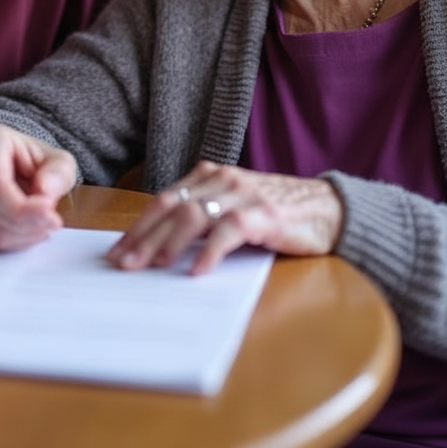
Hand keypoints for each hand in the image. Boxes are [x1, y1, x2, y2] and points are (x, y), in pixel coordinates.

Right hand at [0, 124, 77, 250]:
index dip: (19, 205)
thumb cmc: (36, 161)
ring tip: (45, 225)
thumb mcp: (59, 160)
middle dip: (24, 222)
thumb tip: (45, 189)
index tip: (48, 212)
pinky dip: (14, 240)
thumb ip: (59, 172)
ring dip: (22, 234)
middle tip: (52, 222)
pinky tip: (31, 231)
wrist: (19, 166)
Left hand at [107, 160, 343, 274]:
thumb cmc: (276, 213)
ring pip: (193, 216)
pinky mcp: (263, 214)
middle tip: (124, 264)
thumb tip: (159, 248)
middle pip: (171, 208)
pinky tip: (196, 271)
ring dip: (167, 244)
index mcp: (209, 176)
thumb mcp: (233, 207)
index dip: (137, 226)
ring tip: (152, 267)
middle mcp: (221, 180)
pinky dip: (209, 252)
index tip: (118, 251)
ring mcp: (242, 195)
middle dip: (143, 238)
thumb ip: (203, 217)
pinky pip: (228, 231)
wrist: (329, 209)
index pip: (163, 200)